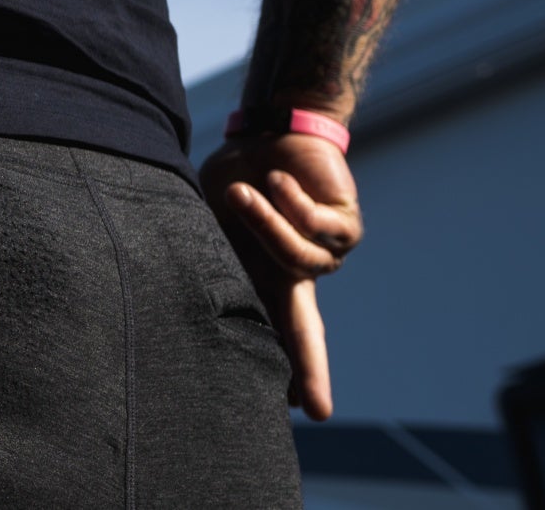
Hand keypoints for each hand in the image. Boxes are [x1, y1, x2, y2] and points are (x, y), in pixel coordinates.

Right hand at [199, 131, 362, 419]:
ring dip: (263, 222)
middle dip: (309, 368)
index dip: (281, 367)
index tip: (296, 410)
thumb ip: (213, 244)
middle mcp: (298, 272)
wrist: (273, 132)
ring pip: (298, 259)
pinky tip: (278, 181)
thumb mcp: (213, 212)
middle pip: (306, 332)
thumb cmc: (240, 173)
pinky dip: (286, 200)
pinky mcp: (346, 225)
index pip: (271, 328)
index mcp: (264, 275)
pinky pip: (313, 226)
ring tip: (243, 192)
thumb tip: (199, 277)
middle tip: (316, 413)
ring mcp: (325, 251)